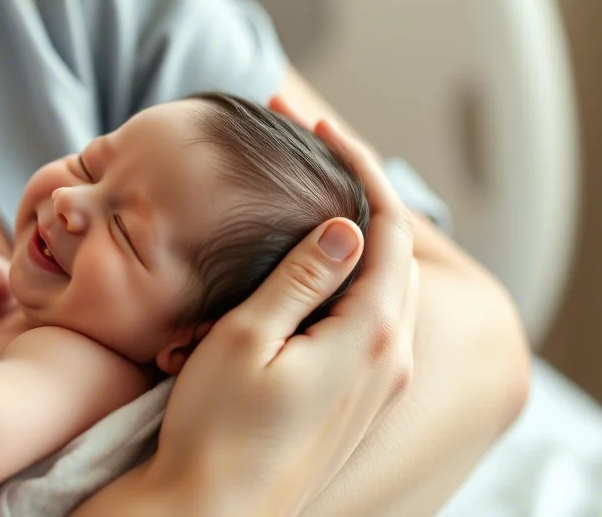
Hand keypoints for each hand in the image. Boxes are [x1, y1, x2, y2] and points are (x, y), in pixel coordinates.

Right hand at [151, 112, 418, 515]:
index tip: (311, 124)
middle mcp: (387, 360)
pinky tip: (306, 263)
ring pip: (382, 286)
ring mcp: (374, 386)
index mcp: (369, 336)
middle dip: (356, 188)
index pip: (386, 229)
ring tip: (305, 190)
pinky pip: (368, 320)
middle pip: (393, 253)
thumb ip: (301, 278)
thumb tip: (345, 226)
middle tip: (305, 141)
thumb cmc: (216, 431)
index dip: (356, 165)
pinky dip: (345, 276)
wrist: (209, 515)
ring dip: (352, 234)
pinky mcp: (354, 403)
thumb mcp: (247, 339)